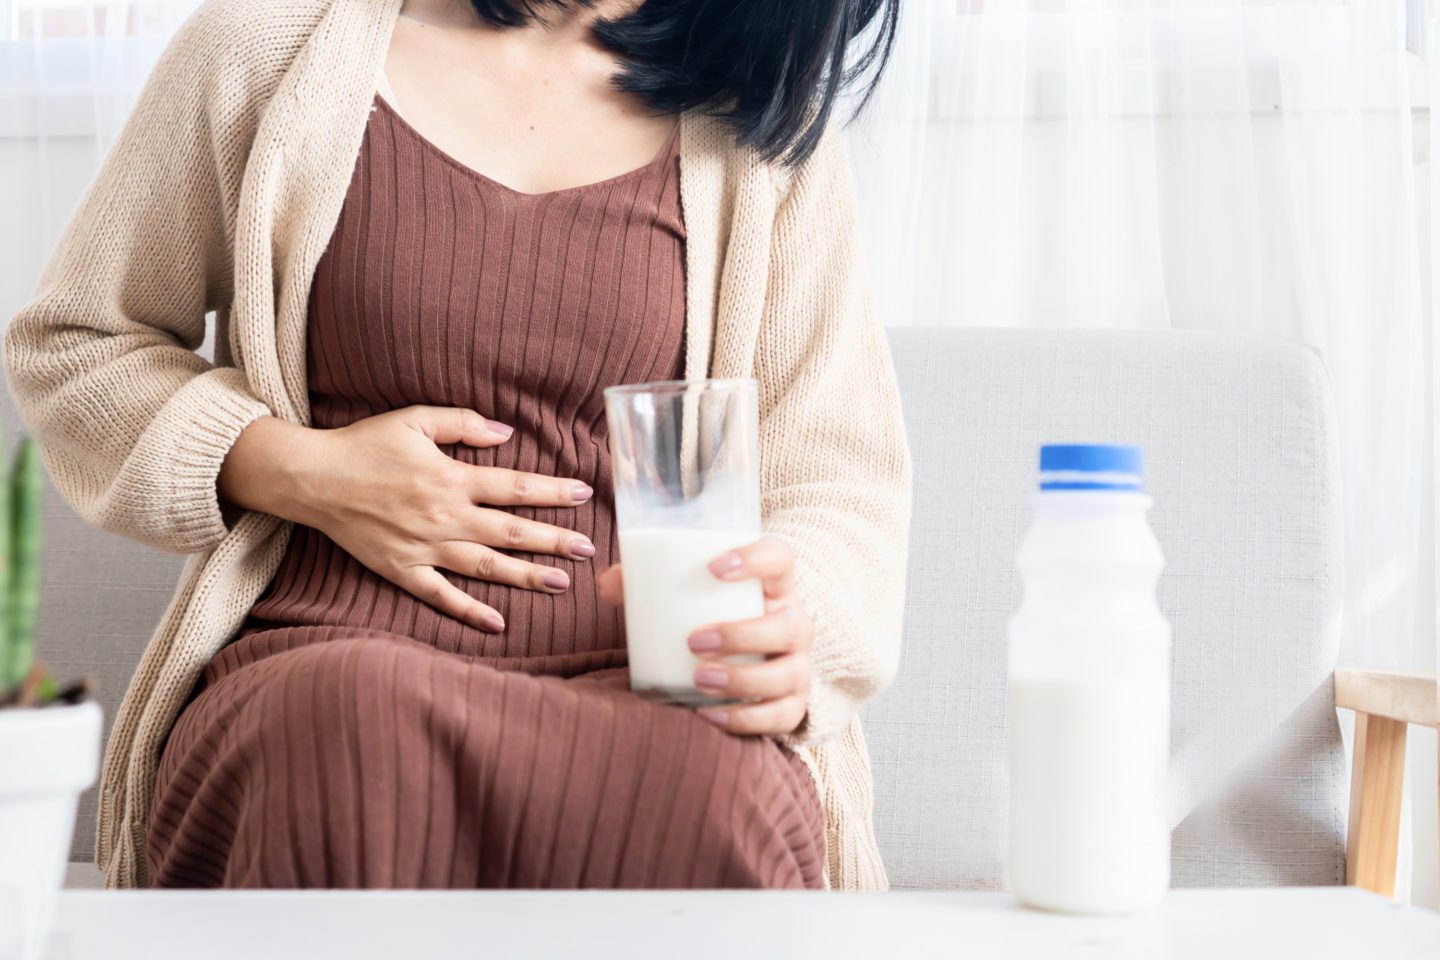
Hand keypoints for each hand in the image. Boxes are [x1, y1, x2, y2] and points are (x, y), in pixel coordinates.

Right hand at [218, 407, 595, 631]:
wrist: (312, 478)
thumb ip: (464, 424)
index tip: (585, 496)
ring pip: (486, 566)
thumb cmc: (365, 445)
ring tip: (561, 584)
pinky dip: (470, 611)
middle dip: (554, 541)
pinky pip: (441, 596)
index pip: (516, 488)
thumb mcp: (415, 419)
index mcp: (451, 478)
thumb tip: (507, 433)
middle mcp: (444, 517)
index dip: (553, 493)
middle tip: (587, 549)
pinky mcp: (402, 570)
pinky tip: (499, 623)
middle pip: (511, 532)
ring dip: (526, 576)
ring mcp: (424, 548)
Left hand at [596, 535, 812, 735]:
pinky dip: (747, 719)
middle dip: (743, 635)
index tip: (713, 567)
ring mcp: (797, 666)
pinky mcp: (791, 704)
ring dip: (744, 679)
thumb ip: (645, 585)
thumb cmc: (707, 617)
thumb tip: (607, 582)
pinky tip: (710, 716)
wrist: (743, 660)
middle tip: (694, 641)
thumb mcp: (684, 596)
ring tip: (699, 679)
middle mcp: (793, 624)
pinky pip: (782, 716)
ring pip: (790, 674)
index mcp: (773, 585)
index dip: (756, 558)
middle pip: (791, 626)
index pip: (780, 558)